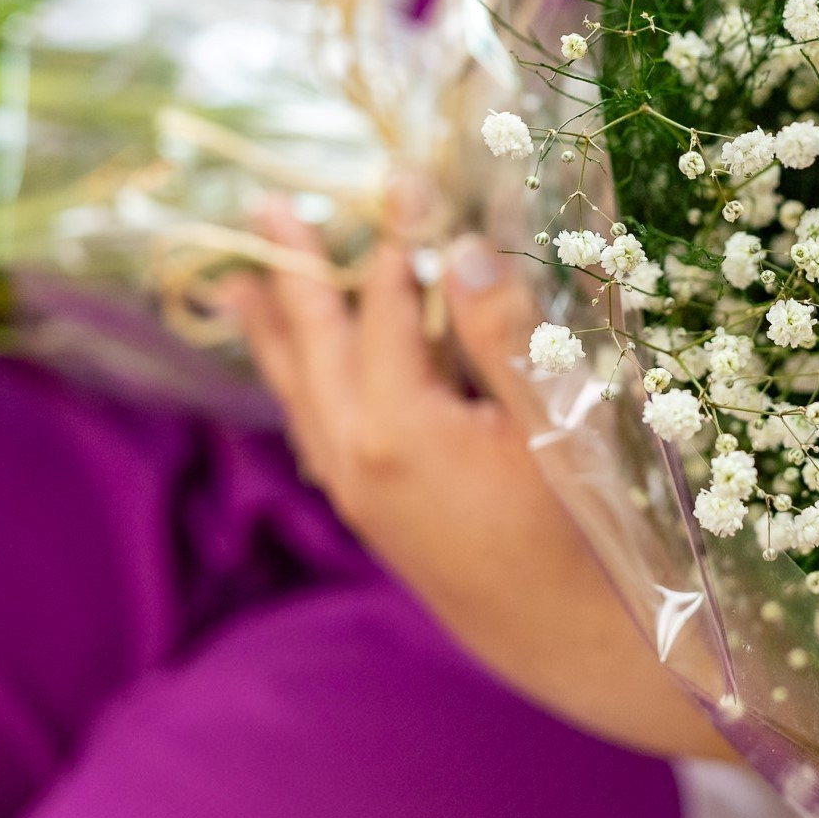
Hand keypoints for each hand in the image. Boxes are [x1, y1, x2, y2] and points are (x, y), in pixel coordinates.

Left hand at [224, 202, 732, 762]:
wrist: (569, 638)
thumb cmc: (580, 529)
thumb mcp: (554, 421)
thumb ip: (503, 333)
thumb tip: (461, 250)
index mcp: (400, 424)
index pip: (388, 306)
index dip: (396, 237)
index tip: (396, 178)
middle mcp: (357, 455)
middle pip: (315, 342)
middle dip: (294, 271)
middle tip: (263, 209)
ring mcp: (356, 488)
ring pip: (301, 390)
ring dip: (274, 329)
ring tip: (238, 282)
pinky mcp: (369, 513)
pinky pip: (314, 428)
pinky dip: (298, 384)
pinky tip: (299, 374)